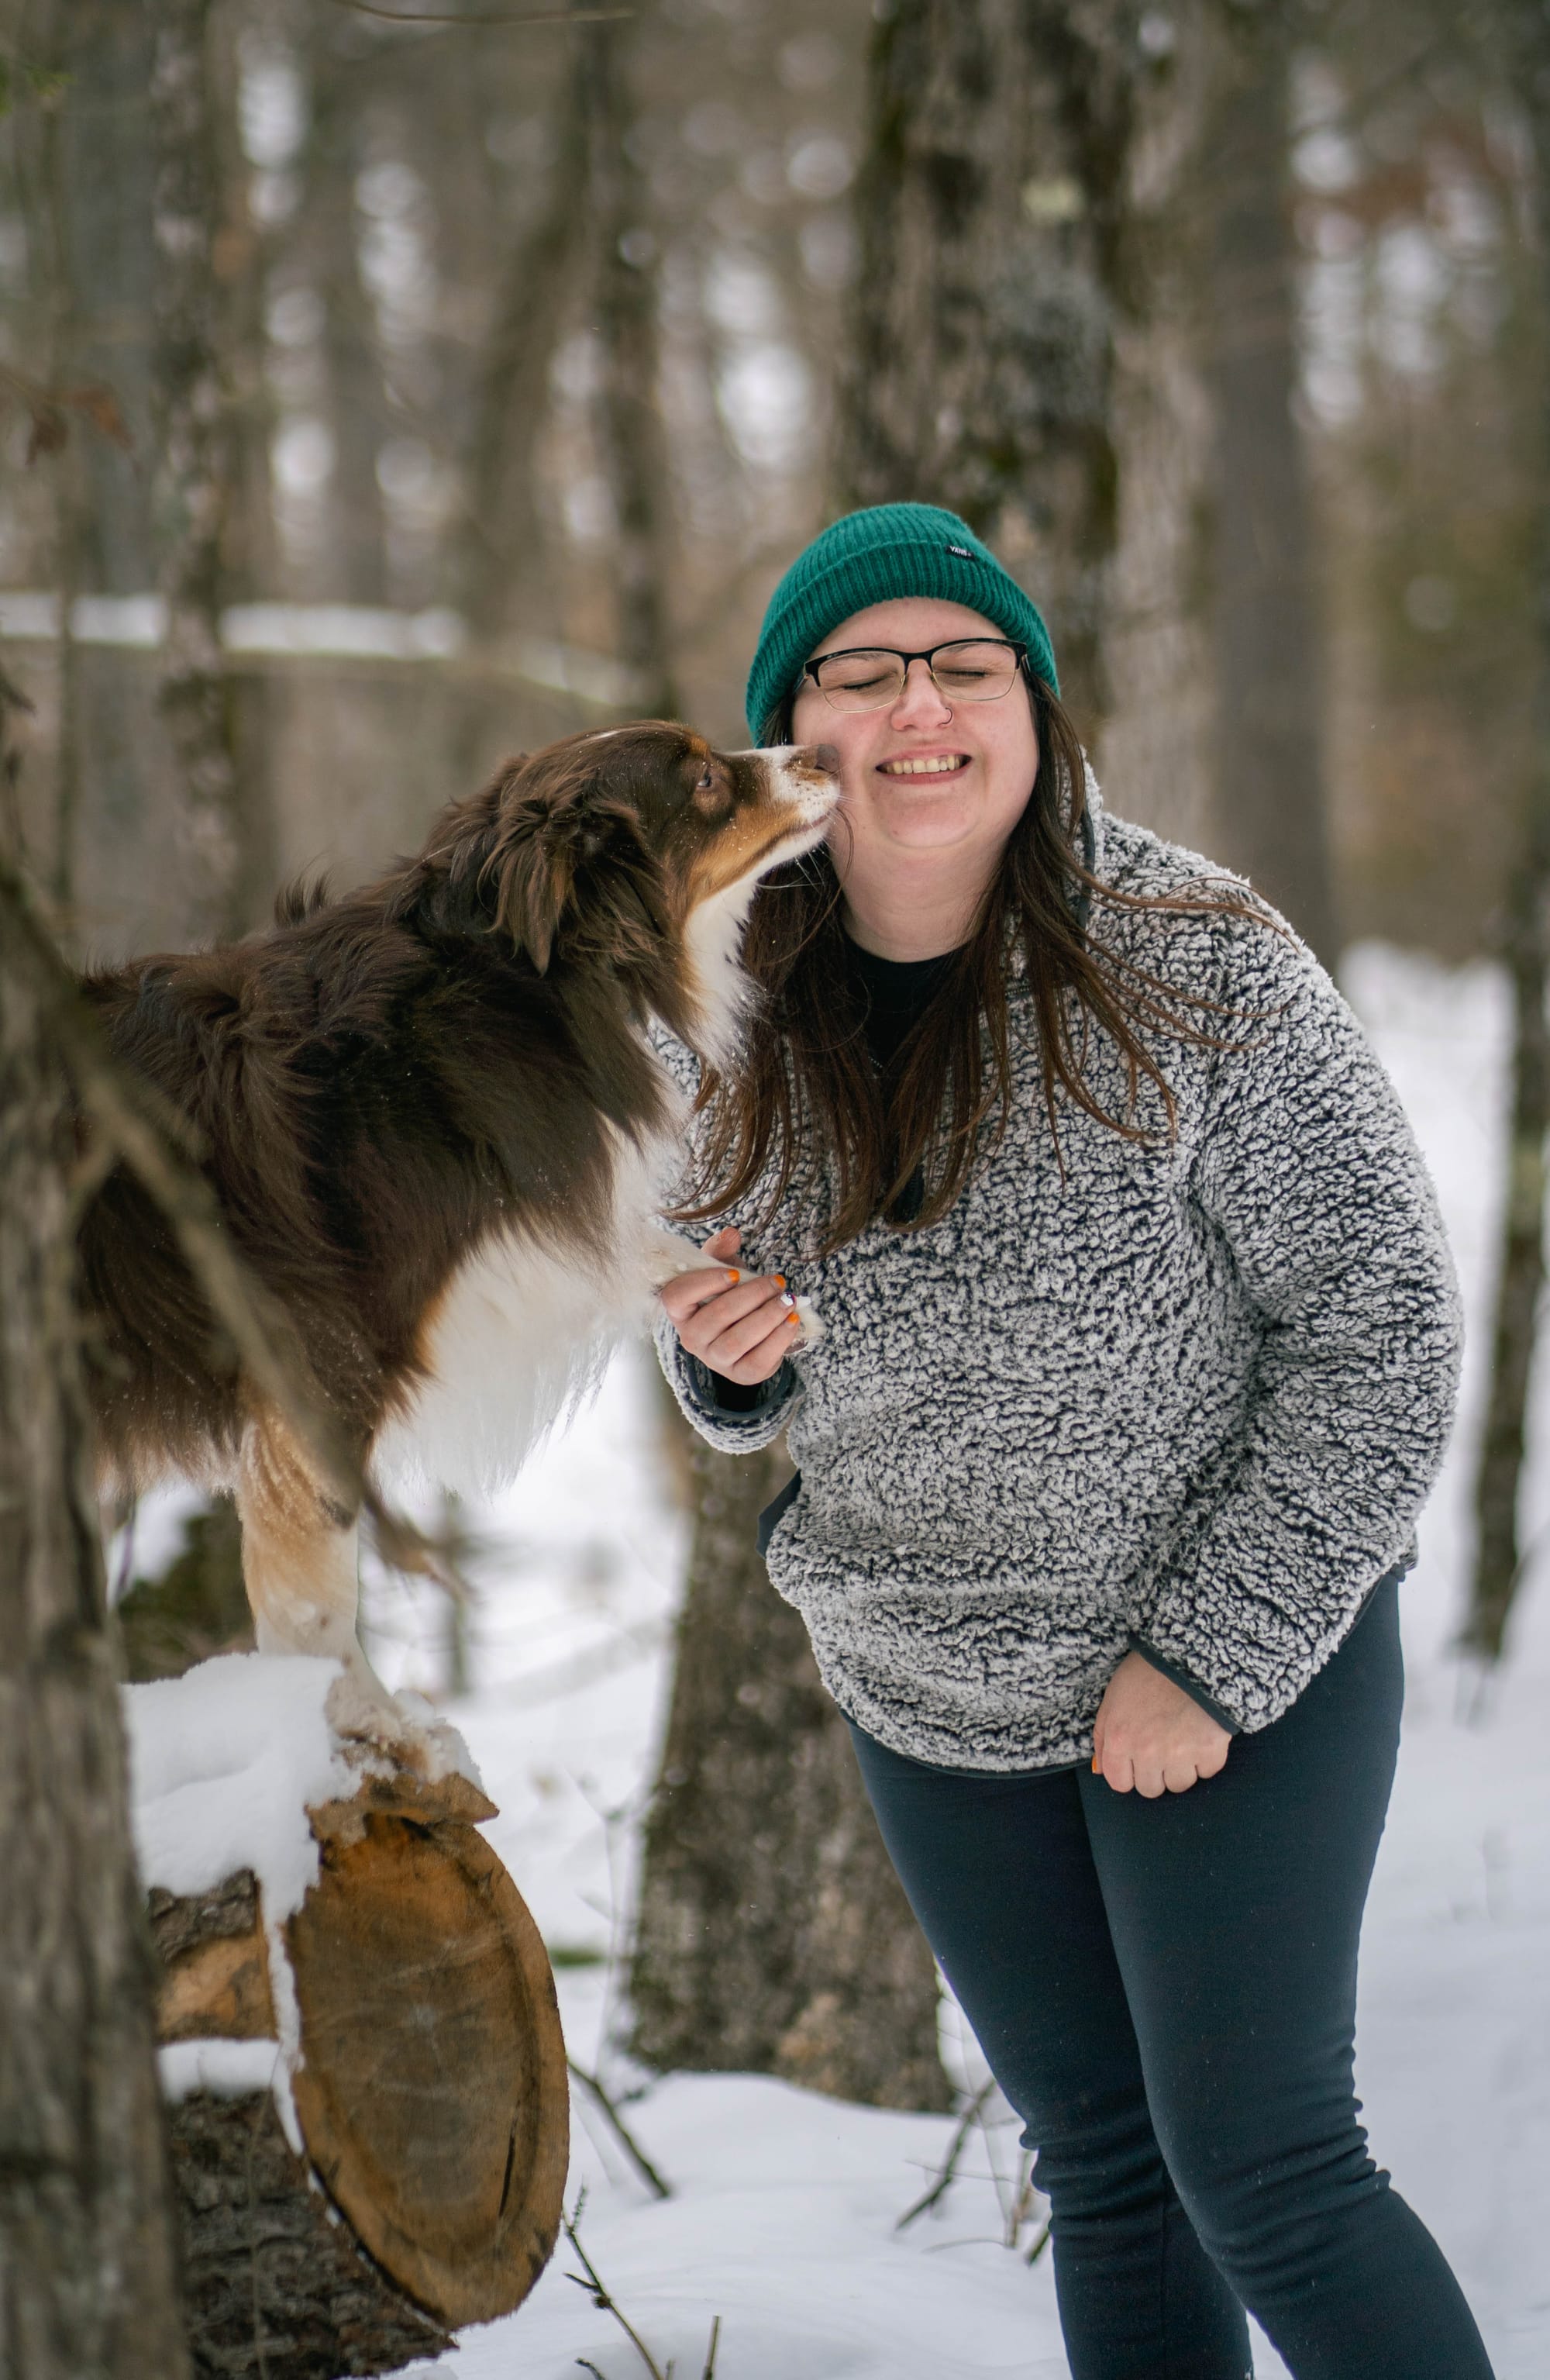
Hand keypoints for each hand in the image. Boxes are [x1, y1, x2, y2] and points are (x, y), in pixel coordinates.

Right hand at [658, 1226, 801, 1387]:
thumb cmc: (729, 1293)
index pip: (677, 1296)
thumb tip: (731, 1234)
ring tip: (788, 1300)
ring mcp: (714, 1360)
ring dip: (767, 1317)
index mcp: (680, 1310)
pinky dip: (779, 1338)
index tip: (734, 1273)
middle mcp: (691, 1338)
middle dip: (751, 1296)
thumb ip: (722, 1249)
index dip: (705, 1284)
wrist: (748, 1326)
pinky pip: (758, 1361)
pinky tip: (792, 1320)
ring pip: (737, 1341)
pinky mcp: (740, 1374)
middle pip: (716, 1317)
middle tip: (776, 1282)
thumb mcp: (722, 1267)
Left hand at [1091, 1651, 1231, 1796]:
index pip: (1120, 1783)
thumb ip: (1103, 1737)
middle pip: (1150, 1789)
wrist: (1189, 1653)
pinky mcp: (1210, 1752)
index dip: (1129, 1772)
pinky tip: (1201, 1735)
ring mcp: (1180, 1756)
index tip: (1137, 1760)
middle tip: (1162, 1747)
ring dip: (1181, 1768)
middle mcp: (1147, 1753)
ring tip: (1183, 1739)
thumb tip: (1101, 1770)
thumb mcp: (1113, 1699)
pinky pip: (1206, 1772)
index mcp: (1120, 1740)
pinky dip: (1205, 1758)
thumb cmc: (1147, 1672)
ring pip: (1179, 1785)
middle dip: (1155, 1772)